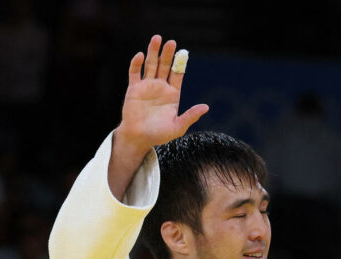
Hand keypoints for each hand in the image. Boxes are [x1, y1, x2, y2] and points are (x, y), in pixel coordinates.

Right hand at [117, 35, 208, 152]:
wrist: (139, 138)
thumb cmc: (159, 134)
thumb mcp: (178, 127)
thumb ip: (190, 116)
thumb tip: (206, 107)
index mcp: (173, 94)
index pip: (177, 74)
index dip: (180, 64)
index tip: (183, 52)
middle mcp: (160, 87)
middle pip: (165, 66)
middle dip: (167, 54)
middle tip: (171, 42)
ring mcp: (147, 86)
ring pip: (150, 65)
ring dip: (153, 52)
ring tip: (156, 39)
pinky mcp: (133, 89)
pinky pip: (134, 73)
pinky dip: (136, 64)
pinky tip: (140, 55)